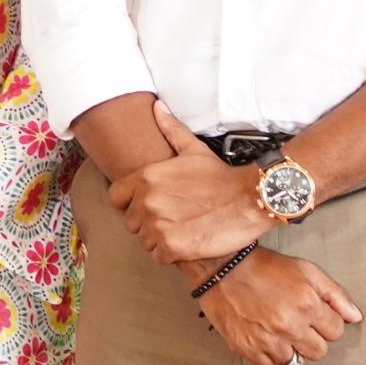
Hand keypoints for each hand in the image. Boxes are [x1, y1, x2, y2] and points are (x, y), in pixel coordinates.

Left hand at [108, 103, 271, 263]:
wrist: (249, 199)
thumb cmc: (221, 176)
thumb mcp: (194, 150)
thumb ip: (171, 130)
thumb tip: (157, 108)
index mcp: (146, 178)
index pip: (116, 198)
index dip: (130, 202)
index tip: (147, 204)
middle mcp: (147, 201)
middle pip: (131, 222)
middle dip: (147, 222)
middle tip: (172, 217)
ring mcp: (157, 225)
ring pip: (144, 240)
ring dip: (159, 238)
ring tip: (181, 229)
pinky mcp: (171, 247)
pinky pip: (158, 256)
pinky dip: (170, 253)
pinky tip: (187, 241)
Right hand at [198, 249, 361, 364]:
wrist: (223, 268)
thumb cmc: (266, 267)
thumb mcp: (306, 270)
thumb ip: (335, 294)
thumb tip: (355, 317)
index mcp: (307, 305)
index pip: (336, 332)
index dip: (327, 322)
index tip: (315, 314)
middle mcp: (289, 326)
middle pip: (319, 352)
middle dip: (312, 338)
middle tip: (298, 322)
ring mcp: (267, 340)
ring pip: (294, 361)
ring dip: (289, 347)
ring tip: (277, 327)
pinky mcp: (247, 348)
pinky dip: (269, 354)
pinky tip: (264, 335)